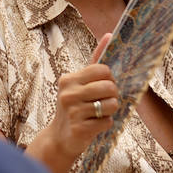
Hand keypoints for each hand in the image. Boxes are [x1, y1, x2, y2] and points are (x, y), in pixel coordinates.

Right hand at [48, 33, 119, 161]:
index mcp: (69, 79)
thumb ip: (95, 61)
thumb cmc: (74, 107)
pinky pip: (107, 122)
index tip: (103, 86)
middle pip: (110, 87)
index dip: (109, 79)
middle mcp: (68, 93)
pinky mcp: (79, 129)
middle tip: (104, 101)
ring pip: (111, 105)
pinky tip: (93, 125)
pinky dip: (105, 124)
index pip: (103, 70)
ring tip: (99, 113)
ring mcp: (73, 112)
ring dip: (110, 111)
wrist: (59, 138)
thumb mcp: (80, 84)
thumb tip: (110, 35)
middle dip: (113, 95)